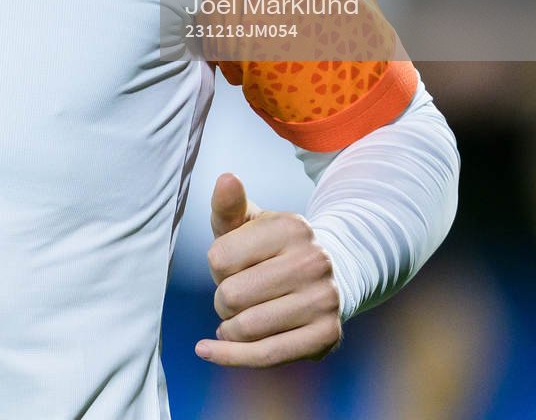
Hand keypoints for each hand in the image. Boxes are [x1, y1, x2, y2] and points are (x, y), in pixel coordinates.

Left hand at [195, 172, 341, 366]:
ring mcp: (325, 300)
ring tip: (241, 317)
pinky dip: (231, 357)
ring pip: (245, 328)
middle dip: (223, 299)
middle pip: (230, 296)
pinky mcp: (327, 336)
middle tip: (240, 293)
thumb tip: (226, 178)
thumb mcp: (248, 224)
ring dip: (229, 328)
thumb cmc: (271, 250)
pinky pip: (266, 355)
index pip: (219, 258)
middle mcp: (315, 261)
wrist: (327, 277)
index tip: (236, 265)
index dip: (217, 267)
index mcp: (292, 227)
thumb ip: (229, 205)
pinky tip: (209, 349)